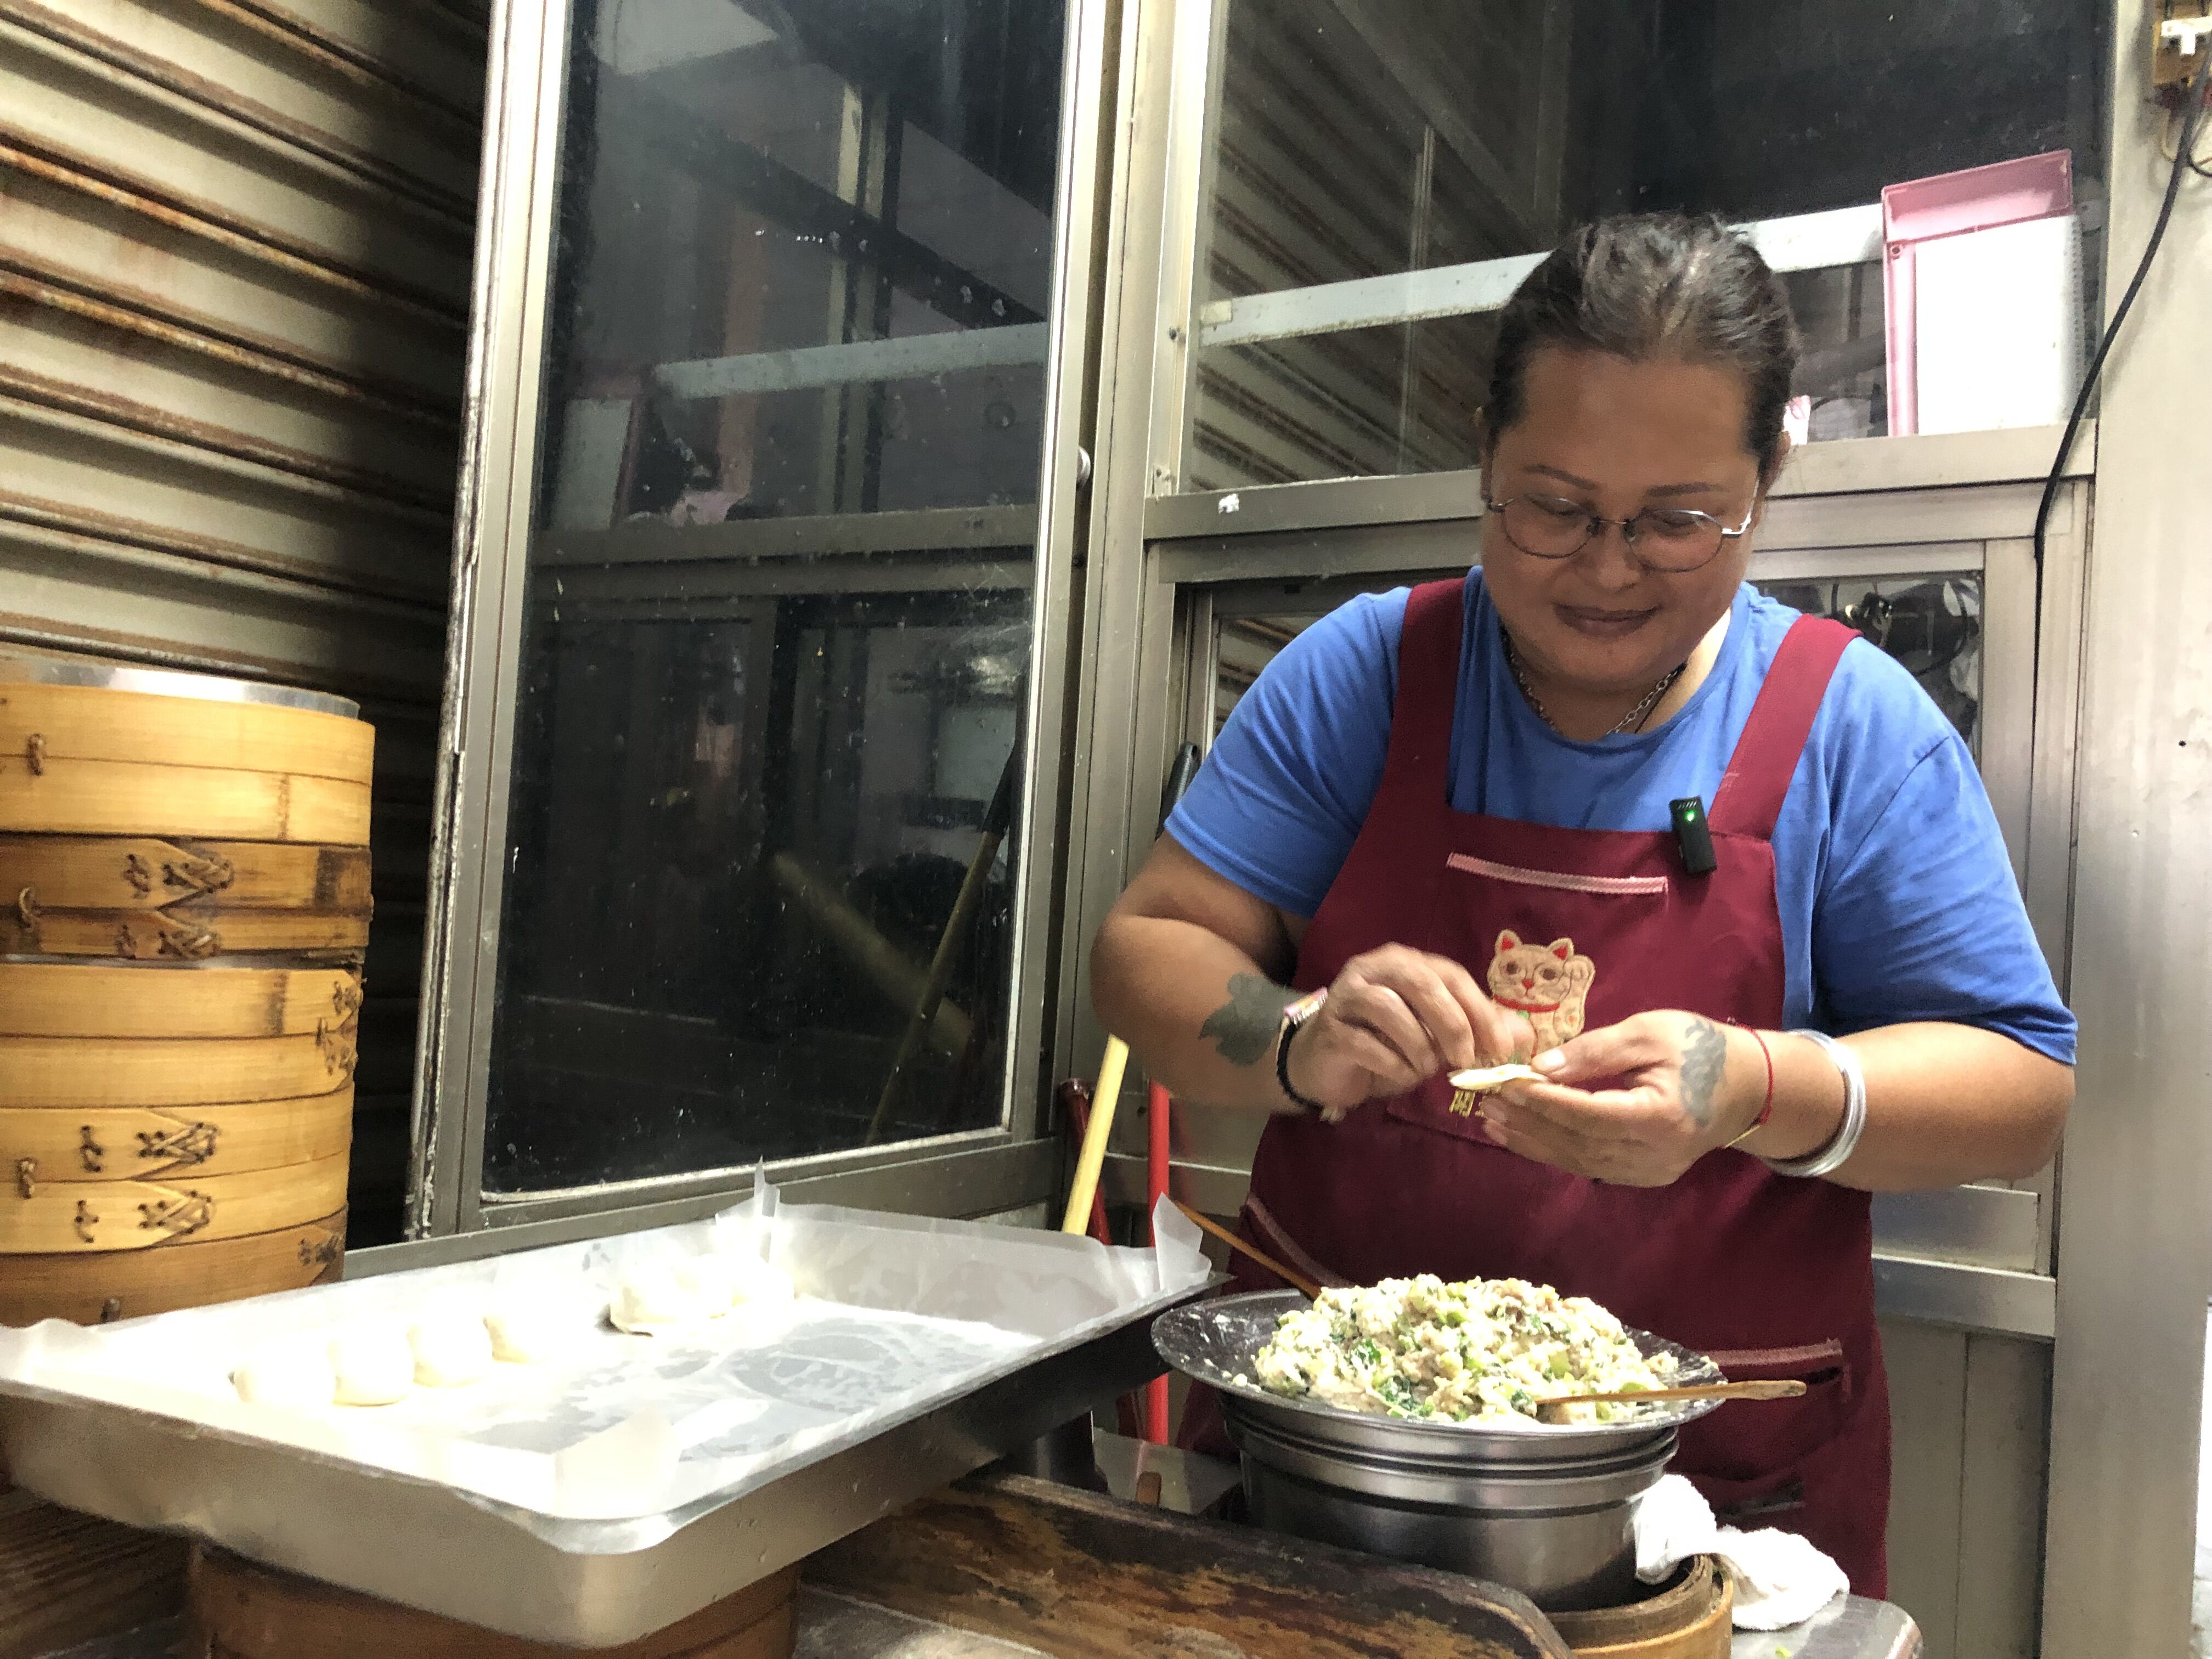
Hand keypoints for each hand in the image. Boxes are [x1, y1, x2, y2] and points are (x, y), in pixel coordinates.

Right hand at [1285, 944, 1530, 1119]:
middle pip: (1422, 984)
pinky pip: (1366, 1043)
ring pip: (1392, 1010)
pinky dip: (1392, 1065)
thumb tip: (1522, 1036)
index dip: (1480, 1011)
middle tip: (1467, 1062)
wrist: (1328, 1065)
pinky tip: (1399, 1076)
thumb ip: (1477, 1030)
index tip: (1501, 1049)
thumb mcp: (1437, 1036)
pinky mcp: (1330, 1027)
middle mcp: (1374, 968)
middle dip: (1453, 1025)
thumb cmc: (1388, 1045)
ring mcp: (1347, 995)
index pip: (1451, 975)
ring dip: (1419, 1048)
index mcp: (1406, 962)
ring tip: (1425, 1069)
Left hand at [1477, 1011, 1759, 1185]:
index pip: (1587, 1113)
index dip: (1543, 1101)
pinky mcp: (1645, 1175)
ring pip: (1579, 1160)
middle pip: (1577, 1142)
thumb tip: (1541, 1068)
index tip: (1504, 1084)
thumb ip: (1594, 1051)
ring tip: (1493, 1122)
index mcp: (1659, 1116)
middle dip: (1528, 1123)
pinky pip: (1591, 1165)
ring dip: (1533, 1142)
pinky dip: (1556, 1150)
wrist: (1747, 1087)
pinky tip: (1526, 1136)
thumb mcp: (1648, 1033)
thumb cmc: (1700, 1048)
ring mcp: (1650, 1171)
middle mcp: (1654, 1154)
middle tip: (1486, 1103)